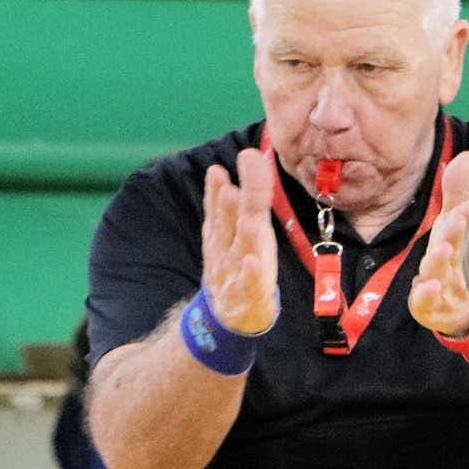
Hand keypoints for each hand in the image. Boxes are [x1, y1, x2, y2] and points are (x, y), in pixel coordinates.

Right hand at [200, 147, 279, 335]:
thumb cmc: (238, 262)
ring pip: (240, 253)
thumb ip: (245, 193)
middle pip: (227, 227)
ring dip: (243, 238)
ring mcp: (235, 273)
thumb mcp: (239, 227)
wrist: (230, 314)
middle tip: (229, 187)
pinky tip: (253, 263)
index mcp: (222, 232)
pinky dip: (252, 274)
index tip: (218, 168)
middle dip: (227, 208)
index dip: (216, 190)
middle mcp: (225, 249)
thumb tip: (250, 154)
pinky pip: (252, 284)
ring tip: (248, 221)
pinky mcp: (250, 296)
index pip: (218, 207)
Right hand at [407, 152, 468, 337]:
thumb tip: (468, 156)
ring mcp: (434, 282)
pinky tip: (432, 286)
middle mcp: (439, 258)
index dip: (460, 214)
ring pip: (432, 271)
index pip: (454, 221)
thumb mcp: (461, 223)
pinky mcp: (430, 308)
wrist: (459, 305)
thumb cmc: (460, 257)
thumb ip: (460, 192)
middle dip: (449, 232)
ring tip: (445, 250)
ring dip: (437, 260)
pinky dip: (424, 294)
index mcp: (448, 236)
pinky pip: (422, 302)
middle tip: (460, 220)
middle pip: (441, 243)